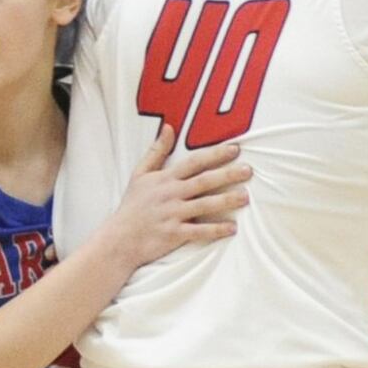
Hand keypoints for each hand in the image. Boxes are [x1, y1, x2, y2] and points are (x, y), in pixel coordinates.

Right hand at [107, 125, 249, 268]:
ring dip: (226, 201)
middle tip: (248, 171)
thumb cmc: (132, 206)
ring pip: (204, 205)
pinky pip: (198, 231)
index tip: (235, 149)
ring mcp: (172, 214)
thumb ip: (156, 151)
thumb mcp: (139, 174)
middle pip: (203, 181)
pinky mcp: (173, 234)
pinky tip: (232, 228)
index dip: (215, 155)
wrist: (119, 239)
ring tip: (245, 197)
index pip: (193, 162)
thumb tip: (169, 127)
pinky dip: (215, 230)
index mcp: (165, 179)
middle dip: (227, 175)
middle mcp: (170, 194)